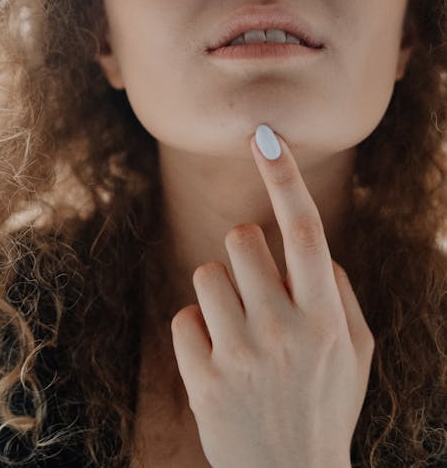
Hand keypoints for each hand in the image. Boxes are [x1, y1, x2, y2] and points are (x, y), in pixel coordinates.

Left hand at [170, 124, 373, 467]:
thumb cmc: (325, 403)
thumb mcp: (356, 351)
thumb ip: (339, 292)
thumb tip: (313, 249)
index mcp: (326, 316)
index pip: (308, 232)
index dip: (286, 179)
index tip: (265, 137)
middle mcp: (285, 330)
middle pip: (240, 239)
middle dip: (244, 251)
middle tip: (256, 286)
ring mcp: (242, 355)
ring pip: (206, 274)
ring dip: (220, 291)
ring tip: (239, 329)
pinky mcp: (204, 379)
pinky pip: (184, 317)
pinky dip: (198, 330)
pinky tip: (218, 359)